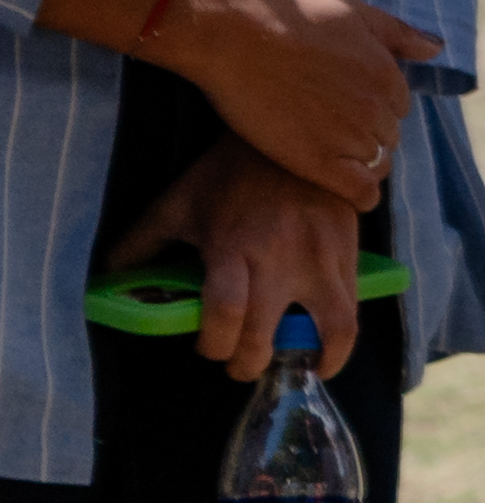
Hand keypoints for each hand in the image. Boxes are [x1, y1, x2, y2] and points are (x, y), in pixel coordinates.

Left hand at [105, 137, 366, 376]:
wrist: (298, 135)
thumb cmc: (229, 173)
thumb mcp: (177, 203)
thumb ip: (141, 243)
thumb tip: (111, 279)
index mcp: (232, 249)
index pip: (224, 315)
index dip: (213, 345)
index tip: (208, 348)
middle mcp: (279, 259)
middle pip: (265, 336)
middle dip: (249, 364)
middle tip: (243, 364)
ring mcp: (322, 258)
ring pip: (332, 329)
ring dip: (318, 360)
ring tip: (309, 368)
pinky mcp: (351, 252)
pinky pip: (354, 306)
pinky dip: (343, 334)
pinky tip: (330, 341)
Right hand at [146, 0, 434, 201]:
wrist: (235, 35)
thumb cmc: (291, 17)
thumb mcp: (356, 13)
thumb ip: (399, 34)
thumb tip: (436, 50)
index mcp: (388, 76)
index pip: (398, 106)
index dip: (374, 107)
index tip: (347, 106)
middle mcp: (376, 109)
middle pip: (388, 134)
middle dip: (367, 133)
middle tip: (331, 129)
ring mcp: (348, 136)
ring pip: (375, 161)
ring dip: (360, 161)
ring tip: (331, 155)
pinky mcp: (316, 161)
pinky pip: (359, 191)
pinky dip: (362, 196)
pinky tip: (351, 194)